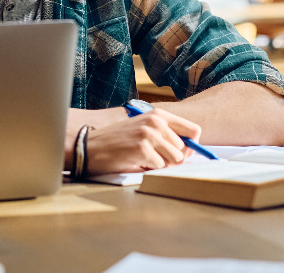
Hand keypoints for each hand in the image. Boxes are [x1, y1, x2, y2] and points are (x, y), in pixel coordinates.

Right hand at [84, 108, 201, 173]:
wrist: (89, 146)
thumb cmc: (117, 141)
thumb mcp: (143, 130)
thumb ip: (167, 136)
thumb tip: (190, 153)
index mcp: (158, 114)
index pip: (194, 130)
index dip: (192, 146)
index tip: (183, 153)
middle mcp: (156, 121)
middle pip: (185, 150)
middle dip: (172, 159)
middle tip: (152, 157)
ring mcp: (149, 134)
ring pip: (175, 160)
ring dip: (161, 165)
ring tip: (143, 158)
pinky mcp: (142, 148)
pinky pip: (160, 167)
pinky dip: (149, 169)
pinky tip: (135, 161)